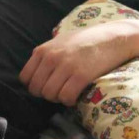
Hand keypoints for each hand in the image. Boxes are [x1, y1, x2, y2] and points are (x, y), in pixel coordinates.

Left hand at [19, 20, 137, 106]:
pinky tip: (76, 95)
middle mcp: (51, 58)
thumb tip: (34, 73)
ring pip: (49, 95)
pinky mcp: (81, 75)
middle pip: (36, 89)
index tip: (45, 86)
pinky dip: (69, 100)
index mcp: (42, 50)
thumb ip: (45, 55)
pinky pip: (66, 97)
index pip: (25, 77)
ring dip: (58, 98)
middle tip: (59, 91)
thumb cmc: (85, 40)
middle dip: (46, 94)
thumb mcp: (59, 42)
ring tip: (68, 91)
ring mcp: (65, 66)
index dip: (34, 86)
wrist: (113, 37)